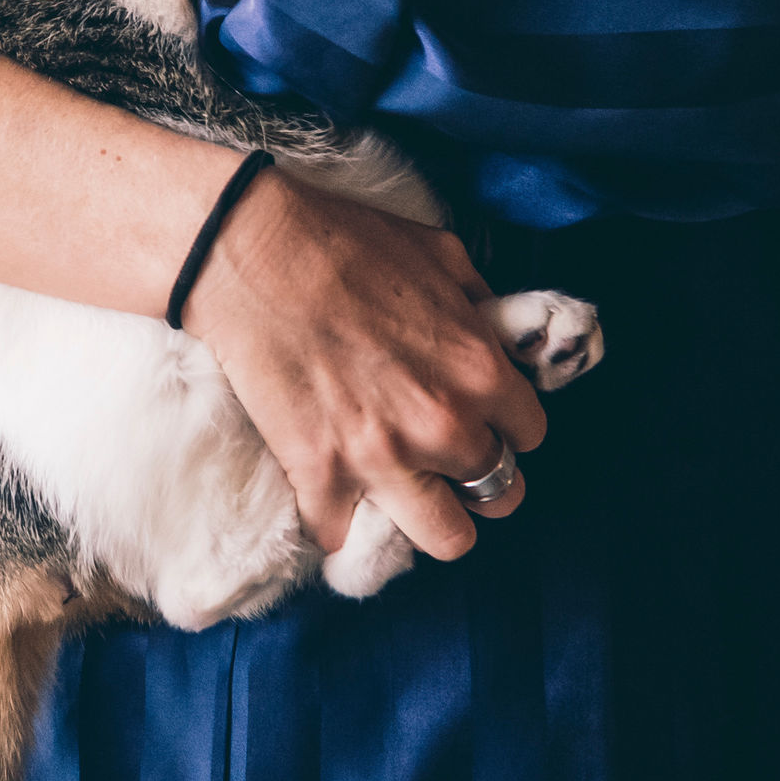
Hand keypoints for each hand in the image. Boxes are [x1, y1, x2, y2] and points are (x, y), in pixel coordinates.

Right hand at [187, 172, 547, 566]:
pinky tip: (325, 494)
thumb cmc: (343, 241)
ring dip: (428, 517)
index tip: (475, 415)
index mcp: (481, 373)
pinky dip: (334, 521)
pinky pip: (343, 536)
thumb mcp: (441, 253)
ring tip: (401, 493)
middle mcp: (445, 426)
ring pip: (448, 539)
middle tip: (439, 453)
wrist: (249, 251)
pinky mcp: (320, 477)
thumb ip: (480, 306)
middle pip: (500, 494)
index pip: (530, 434)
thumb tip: (495, 333)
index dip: (503, 423)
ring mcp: (383, 460)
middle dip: (474, 475)